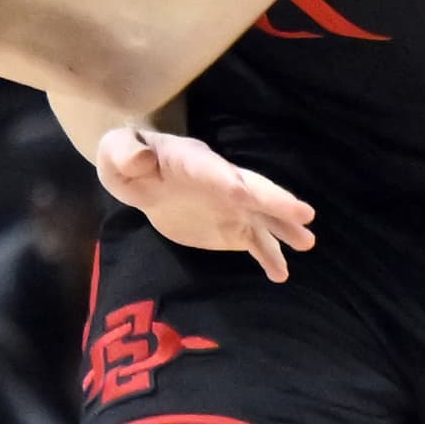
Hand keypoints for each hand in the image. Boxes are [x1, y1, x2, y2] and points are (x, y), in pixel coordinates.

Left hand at [95, 126, 315, 280]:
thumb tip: (140, 160)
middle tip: (305, 214)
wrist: (142, 177)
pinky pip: (253, 242)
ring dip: (283, 229)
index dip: (227, 181)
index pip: (213, 171)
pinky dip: (268, 256)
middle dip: (276, 202)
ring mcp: (230, 206)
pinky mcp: (229, 227)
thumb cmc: (128, 157)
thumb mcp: (116, 149)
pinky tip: (281, 274)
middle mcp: (222, 182)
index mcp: (193, 161)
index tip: (242, 194)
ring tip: (307, 243)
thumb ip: (126, 152)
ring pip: (261, 217)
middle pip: (253, 190)